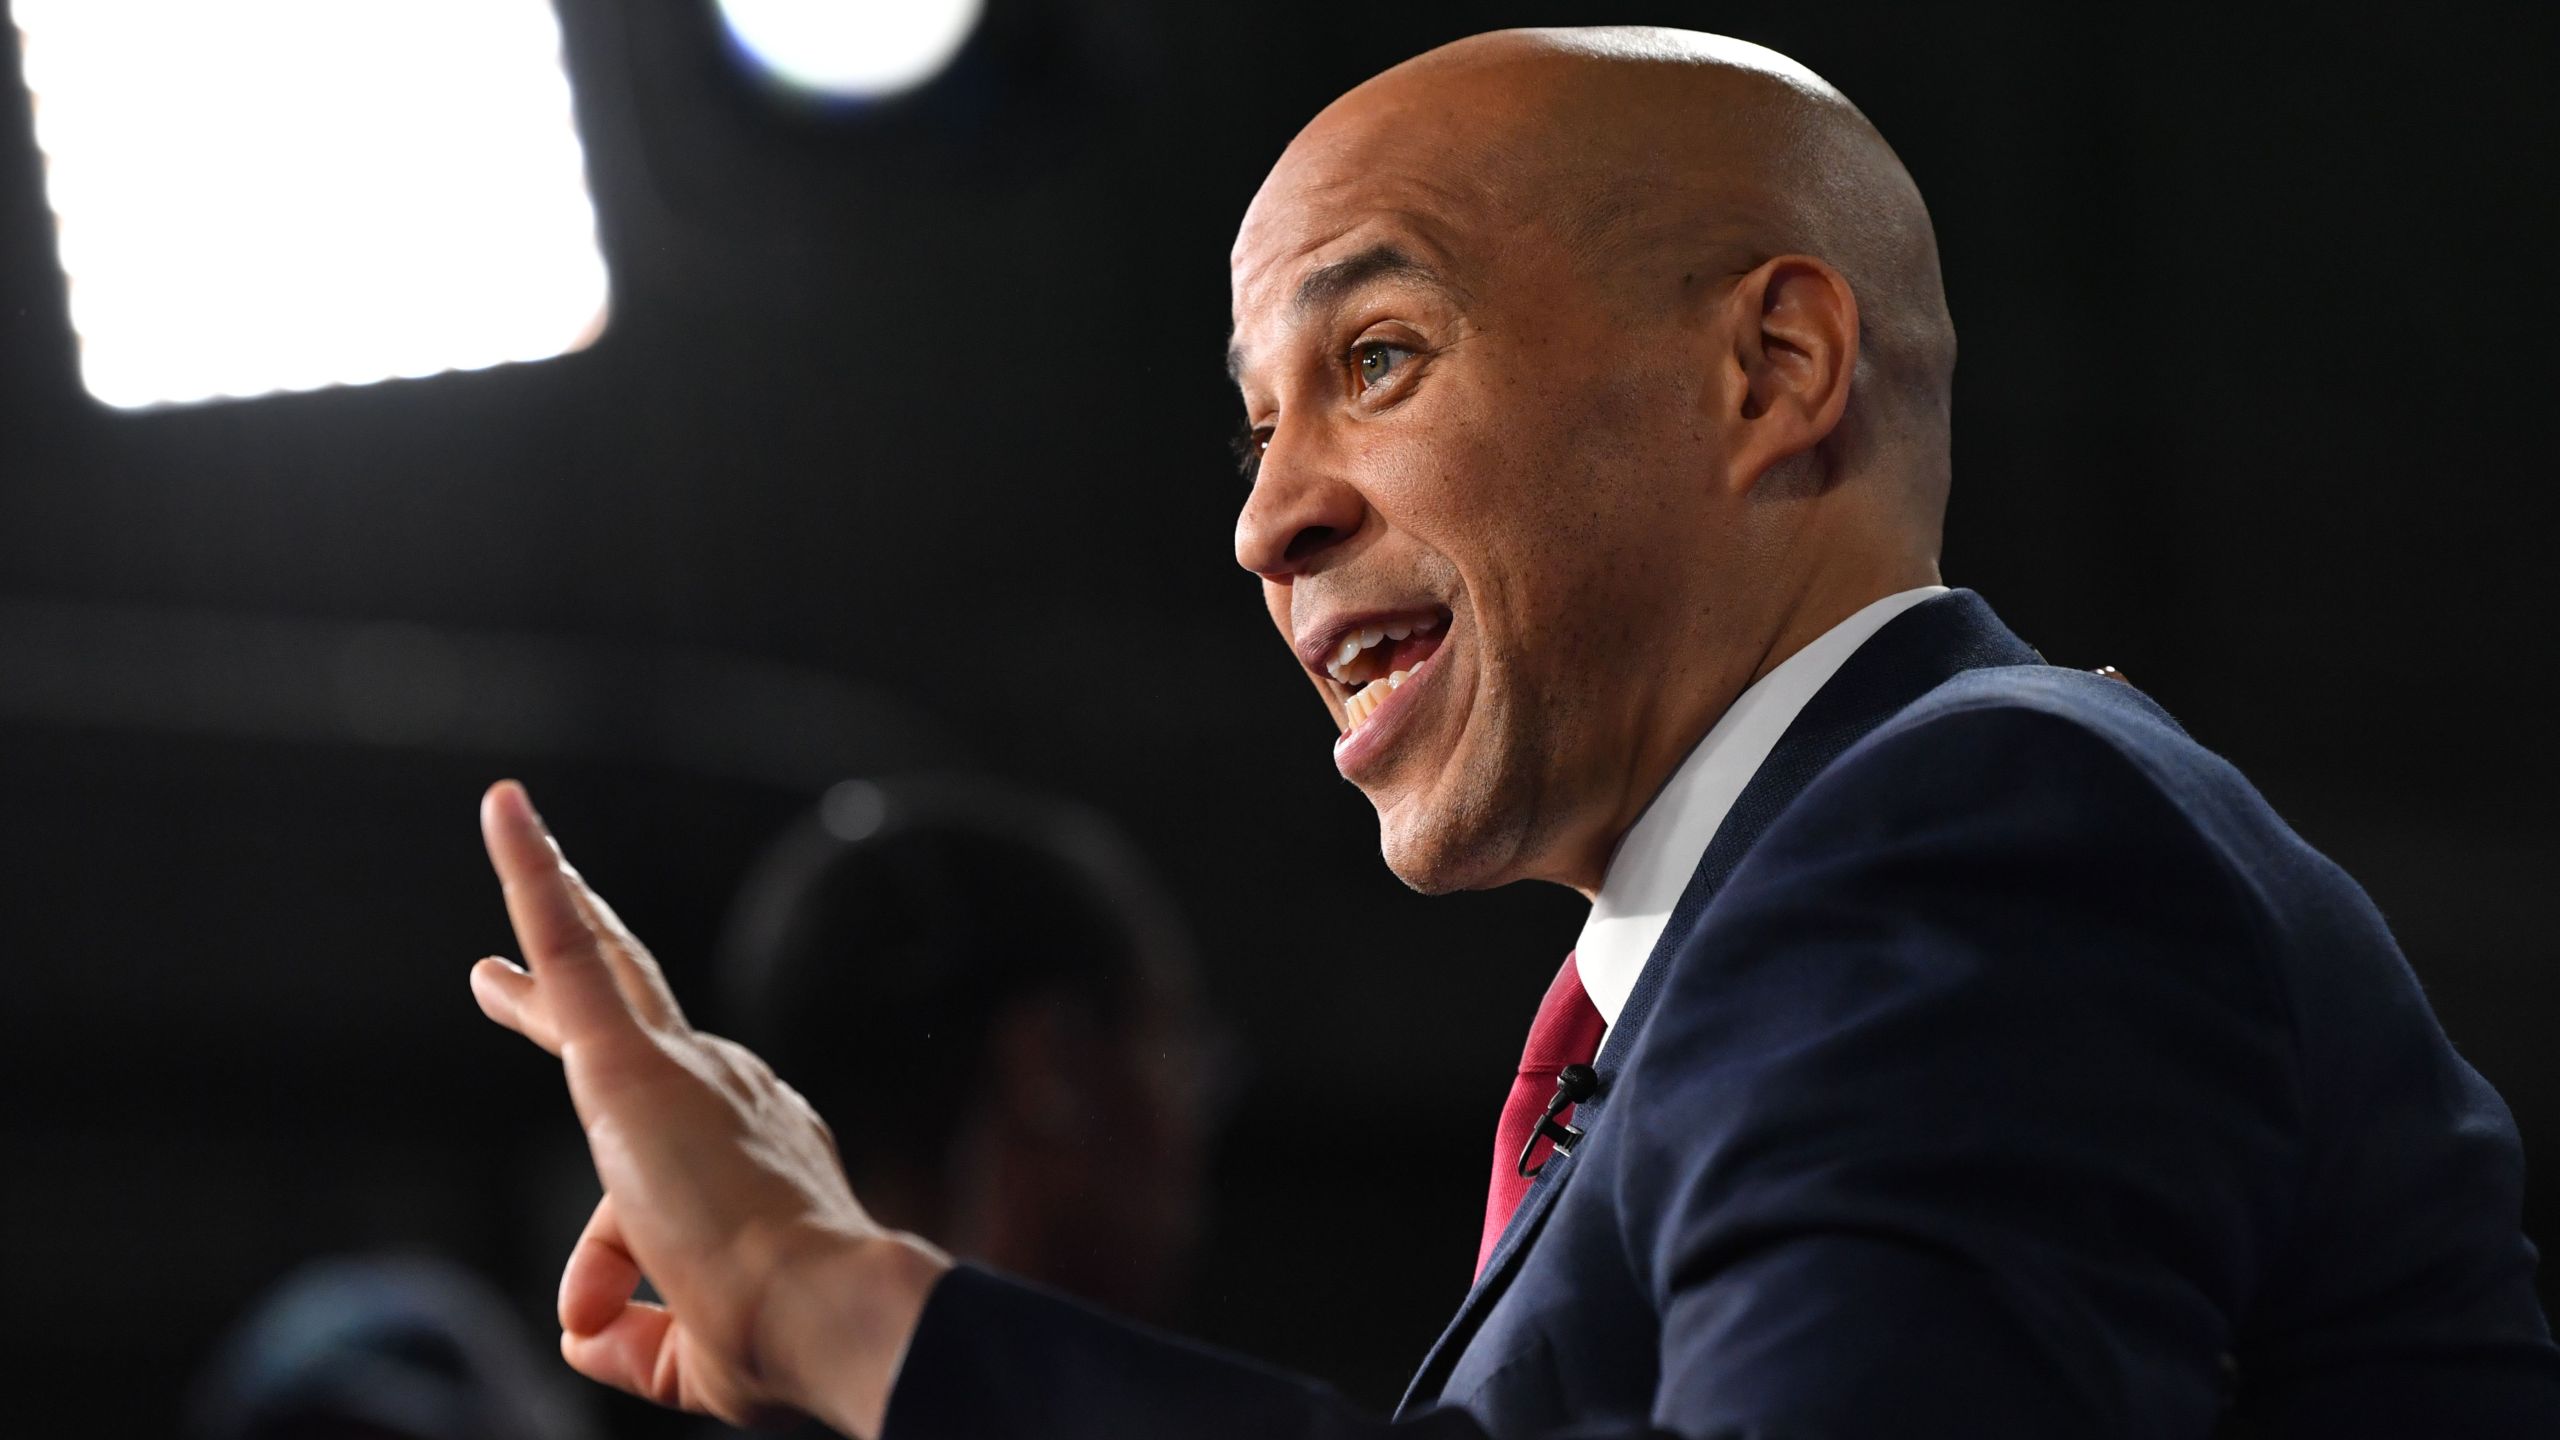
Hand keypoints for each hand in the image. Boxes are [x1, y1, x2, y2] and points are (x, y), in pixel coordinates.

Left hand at [468, 780, 950, 1435]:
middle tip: (505, 966)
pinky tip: (505, 810)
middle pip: (635, 1013)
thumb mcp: (691, 1354)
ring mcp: (683, 1067)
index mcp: (753, 1156)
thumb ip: (632, 1340)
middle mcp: (730, 1089)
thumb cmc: (783, 1340)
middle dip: (576, 981)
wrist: (825, 1308)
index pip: (662, 1156)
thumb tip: (579, 1332)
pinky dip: (533, 877)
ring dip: (557, 899)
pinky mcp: (630, 1059)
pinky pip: (567, 951)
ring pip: (601, 964)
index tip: (587, 1292)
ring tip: (517, 828)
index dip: (609, 1224)